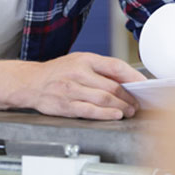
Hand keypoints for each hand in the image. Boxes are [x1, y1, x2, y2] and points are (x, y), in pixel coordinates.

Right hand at [21, 52, 145, 119]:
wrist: (31, 82)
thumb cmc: (58, 72)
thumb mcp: (78, 61)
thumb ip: (100, 69)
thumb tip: (125, 79)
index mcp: (84, 59)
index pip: (115, 66)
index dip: (133, 77)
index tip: (144, 84)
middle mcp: (78, 72)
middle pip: (112, 86)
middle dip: (129, 97)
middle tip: (137, 103)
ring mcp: (71, 89)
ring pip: (104, 100)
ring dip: (121, 107)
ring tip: (129, 111)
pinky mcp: (66, 105)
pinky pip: (90, 111)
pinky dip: (106, 114)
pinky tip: (115, 115)